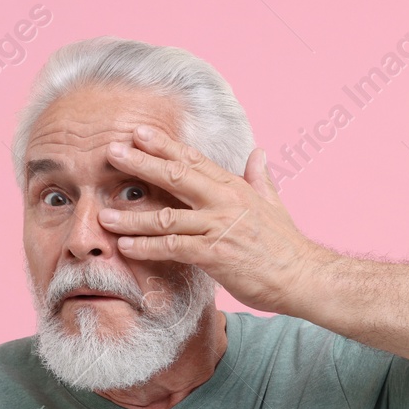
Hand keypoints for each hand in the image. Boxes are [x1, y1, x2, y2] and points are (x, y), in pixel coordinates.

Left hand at [98, 126, 332, 315]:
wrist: (303, 276)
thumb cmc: (285, 245)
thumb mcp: (273, 204)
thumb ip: (260, 177)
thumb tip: (258, 152)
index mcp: (234, 187)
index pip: (193, 160)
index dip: (164, 145)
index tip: (139, 132)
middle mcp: (225, 201)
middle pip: (176, 176)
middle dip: (142, 163)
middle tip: (111, 151)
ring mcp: (220, 226)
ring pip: (167, 216)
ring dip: (133, 216)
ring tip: (104, 214)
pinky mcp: (215, 254)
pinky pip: (174, 247)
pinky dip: (148, 247)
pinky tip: (126, 247)